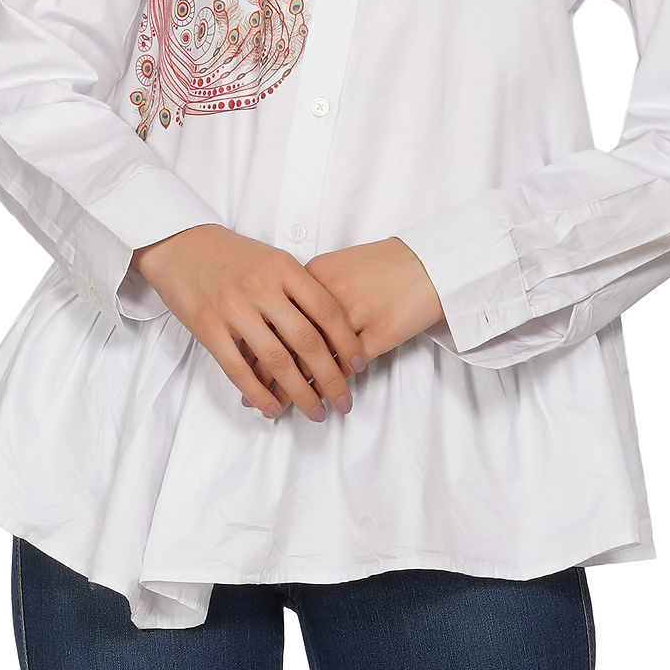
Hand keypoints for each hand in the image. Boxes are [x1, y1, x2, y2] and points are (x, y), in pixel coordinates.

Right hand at [132, 225, 366, 422]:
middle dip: (331, 378)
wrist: (180, 243)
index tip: (360, 367)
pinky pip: (238, 369)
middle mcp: (262, 288)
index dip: (347, 343)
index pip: (327, 311)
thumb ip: (299, 289)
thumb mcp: (273, 260)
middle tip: (344, 402)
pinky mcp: (208, 327)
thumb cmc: (233, 255)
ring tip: (316, 413)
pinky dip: (259, 393)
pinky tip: (274, 408)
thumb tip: (333, 329)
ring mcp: (234, 309)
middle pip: (307, 342)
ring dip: (300, 393)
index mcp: (284, 268)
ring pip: (276, 360)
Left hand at [240, 237, 443, 413]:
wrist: (428, 262)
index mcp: (313, 274)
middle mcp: (328, 293)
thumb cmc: (383, 264)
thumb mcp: (338, 267)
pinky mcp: (378, 333)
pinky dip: (328, 385)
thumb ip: (308, 290)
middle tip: (251, 397)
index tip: (241, 365)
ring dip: (295, 387)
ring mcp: (354, 314)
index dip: (254, 344)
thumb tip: (279, 316)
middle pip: (287, 339)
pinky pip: (345, 366)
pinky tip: (318, 399)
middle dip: (266, 372)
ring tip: (281, 407)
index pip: (273, 316)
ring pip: (314, 358)